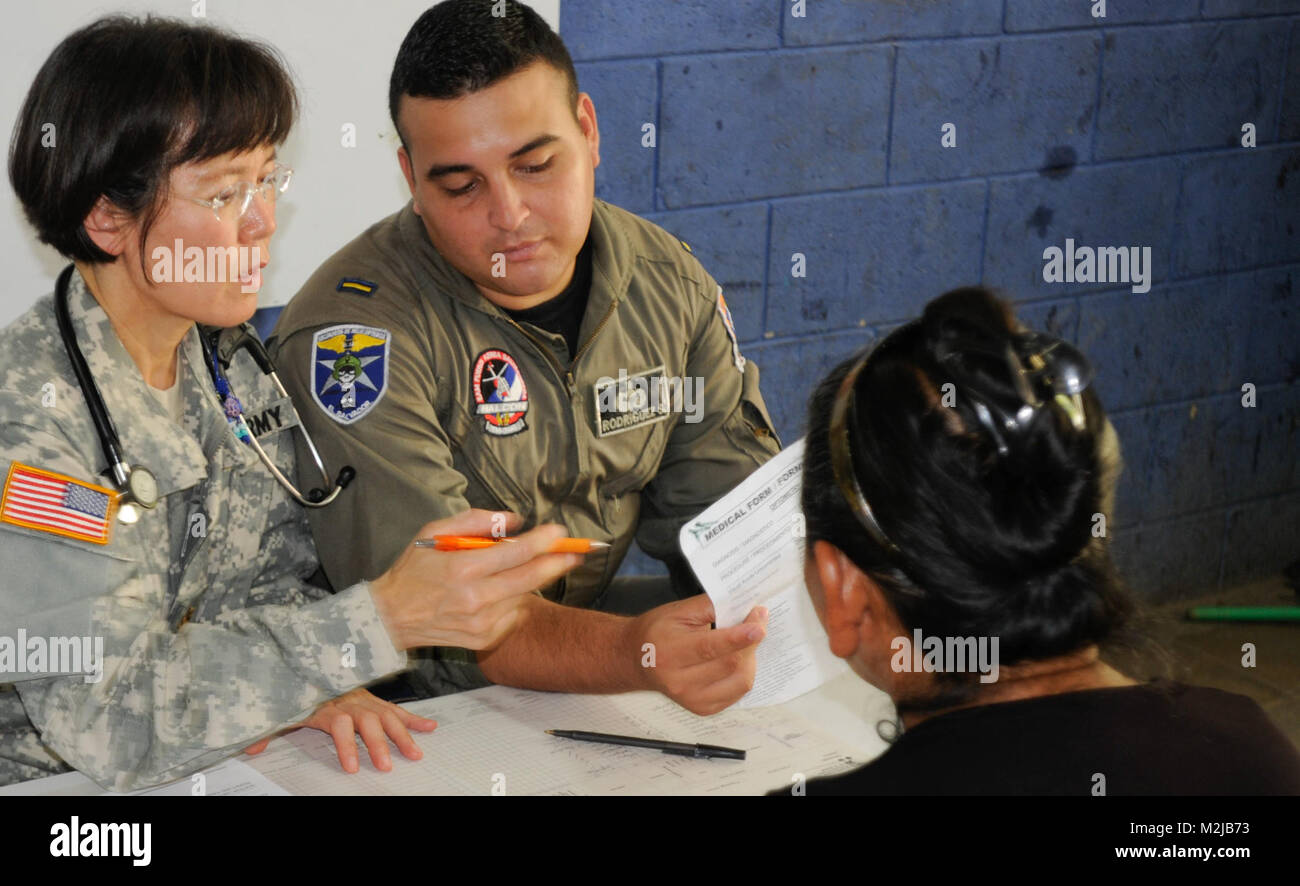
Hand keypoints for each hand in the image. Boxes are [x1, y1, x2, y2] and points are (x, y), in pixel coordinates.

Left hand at [244, 688, 436, 772]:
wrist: (313, 661)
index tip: (352, 767)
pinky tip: (431, 728)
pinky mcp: (376, 699)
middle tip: (386, 765)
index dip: (347, 746)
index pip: (340, 726)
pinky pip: (397, 709)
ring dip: (403, 735)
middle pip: (369, 722)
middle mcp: (351, 701)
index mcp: (328, 705)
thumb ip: (269, 728)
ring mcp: (366, 699)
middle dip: (379, 744)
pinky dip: (414, 718)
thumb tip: (250, 747)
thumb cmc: (300, 690)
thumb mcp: (282, 708)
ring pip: (388, 716)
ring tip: (415, 753)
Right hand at [369, 509, 582, 650]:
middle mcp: (475, 598)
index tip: (560, 533)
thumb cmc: (414, 570)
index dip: (544, 541)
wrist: (392, 617)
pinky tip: (494, 595)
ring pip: (524, 597)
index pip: (516, 552)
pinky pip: (513, 615)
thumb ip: (475, 521)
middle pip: (531, 578)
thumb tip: (514, 521)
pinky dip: (512, 602)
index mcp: (463, 568)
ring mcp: (481, 622)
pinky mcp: (483, 639)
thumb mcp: (433, 532)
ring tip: (510, 572)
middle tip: (576, 553)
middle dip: (558, 563)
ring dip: (527, 581)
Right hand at [631, 595, 767, 715]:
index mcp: (669, 653)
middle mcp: (679, 682)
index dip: (738, 637)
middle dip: (750, 641)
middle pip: (730, 663)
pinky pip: (738, 691)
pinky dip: (744, 672)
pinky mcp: (703, 708)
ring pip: (740, 680)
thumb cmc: (657, 631)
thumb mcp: (677, 611)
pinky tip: (737, 659)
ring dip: (750, 657)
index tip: (759, 624)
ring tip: (746, 641)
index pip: (710, 647)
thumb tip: (742, 604)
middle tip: (757, 621)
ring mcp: (692, 699)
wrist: (637, 659)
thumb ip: (709, 606)